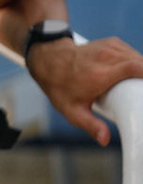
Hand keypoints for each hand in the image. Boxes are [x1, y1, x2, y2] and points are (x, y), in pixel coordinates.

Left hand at [26, 36, 142, 145]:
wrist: (49, 61)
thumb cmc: (61, 88)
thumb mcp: (72, 111)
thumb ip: (90, 125)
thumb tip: (105, 140)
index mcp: (100, 73)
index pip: (136, 68)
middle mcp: (107, 57)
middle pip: (142, 64)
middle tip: (141, 93)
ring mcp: (110, 47)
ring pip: (139, 57)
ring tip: (138, 87)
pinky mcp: (113, 43)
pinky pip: (133, 53)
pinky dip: (138, 63)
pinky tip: (136, 74)